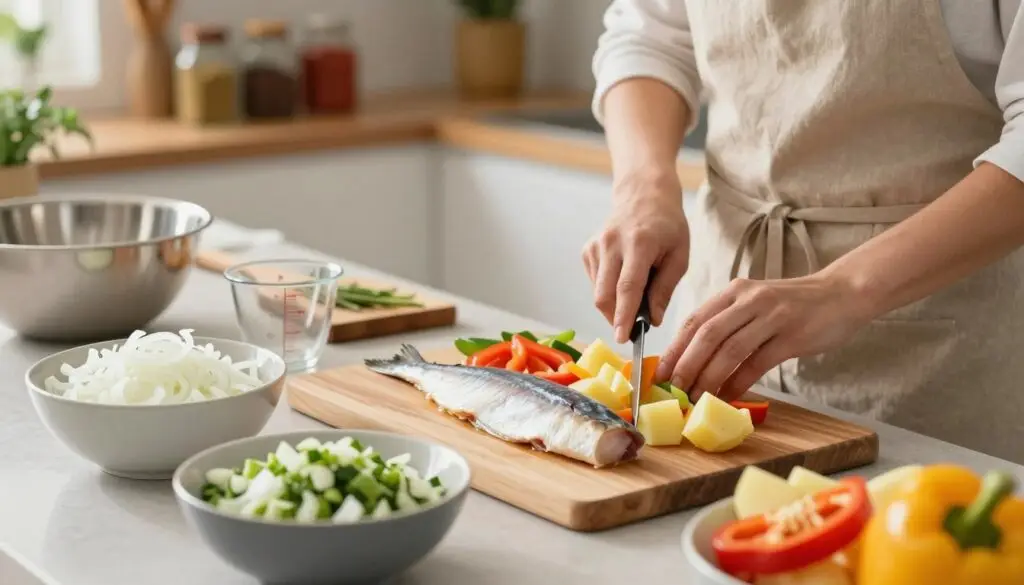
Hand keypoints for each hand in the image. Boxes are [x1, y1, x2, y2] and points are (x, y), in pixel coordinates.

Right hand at [582, 173, 689, 342]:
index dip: (624, 316)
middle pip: (604, 294)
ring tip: (635, 293)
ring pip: (598, 292)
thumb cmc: (667, 227)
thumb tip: (652, 320)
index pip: (627, 287)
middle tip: (633, 328)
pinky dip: (608, 290)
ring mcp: (596, 245)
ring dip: (614, 305)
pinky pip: (595, 282)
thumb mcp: (679, 256)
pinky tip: (623, 277)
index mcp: (639, 243)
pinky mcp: (587, 250)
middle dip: (616, 318)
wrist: (644, 195)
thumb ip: (664, 289)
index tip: (623, 338)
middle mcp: (611, 243)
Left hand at [655, 272, 873, 401]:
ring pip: (730, 350)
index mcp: (735, 292)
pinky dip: (739, 382)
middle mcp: (749, 300)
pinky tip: (728, 397)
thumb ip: (728, 323)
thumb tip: (696, 359)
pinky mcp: (792, 336)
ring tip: (695, 398)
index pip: (694, 320)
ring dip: (709, 378)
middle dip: (685, 366)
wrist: (842, 294)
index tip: (660, 373)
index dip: (674, 348)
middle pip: (707, 335)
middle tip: (673, 390)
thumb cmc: (793, 304)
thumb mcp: (755, 303)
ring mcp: (772, 316)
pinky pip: (758, 363)